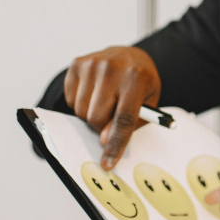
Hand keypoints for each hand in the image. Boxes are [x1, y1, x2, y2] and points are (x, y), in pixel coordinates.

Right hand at [63, 46, 160, 169]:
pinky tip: (95, 92)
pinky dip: (81, 103)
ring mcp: (93, 64)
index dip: (115, 144)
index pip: (124, 119)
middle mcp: (113, 68)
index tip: (108, 163)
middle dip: (102, 127)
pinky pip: (70, 100)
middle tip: (111, 117)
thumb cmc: (141, 83)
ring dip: (91, 115)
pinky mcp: (77, 64)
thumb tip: (102, 140)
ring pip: (81, 111)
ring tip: (106, 101)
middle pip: (97, 118)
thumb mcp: (149, 102)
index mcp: (137, 78)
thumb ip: (131, 124)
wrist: (130, 55)